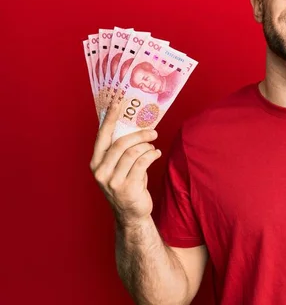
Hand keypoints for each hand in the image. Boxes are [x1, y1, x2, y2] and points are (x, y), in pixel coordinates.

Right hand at [89, 101, 161, 226]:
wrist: (131, 214)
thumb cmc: (127, 184)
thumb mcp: (119, 167)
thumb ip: (121, 150)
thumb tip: (135, 126)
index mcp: (96, 163)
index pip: (102, 136)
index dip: (109, 119)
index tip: (117, 103)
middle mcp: (101, 171)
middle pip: (121, 143)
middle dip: (139, 134)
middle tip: (153, 132)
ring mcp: (113, 181)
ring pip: (133, 152)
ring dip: (147, 146)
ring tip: (154, 146)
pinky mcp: (127, 188)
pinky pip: (142, 163)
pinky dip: (151, 155)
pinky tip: (156, 154)